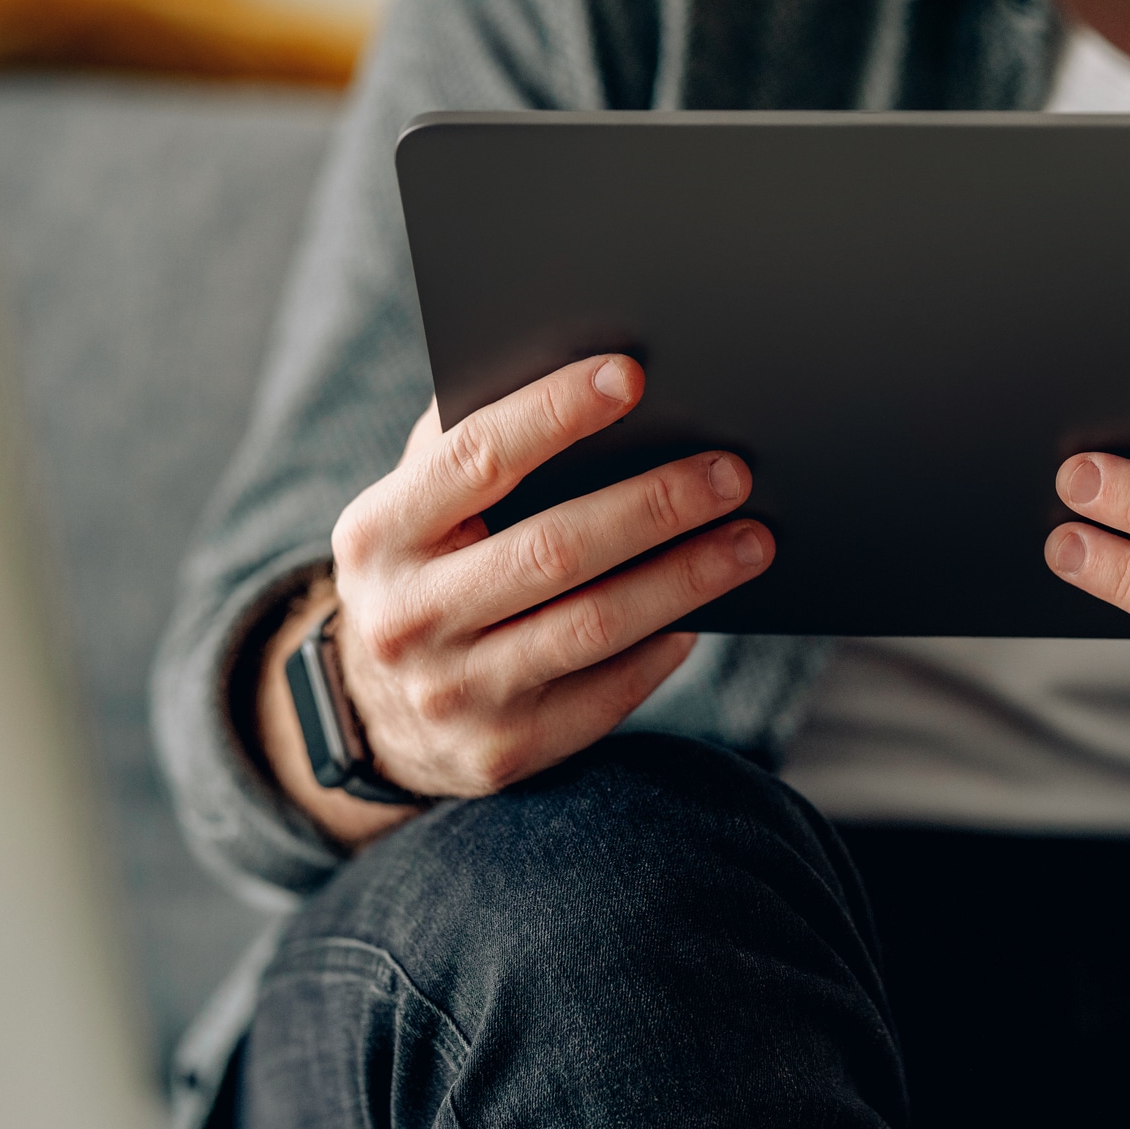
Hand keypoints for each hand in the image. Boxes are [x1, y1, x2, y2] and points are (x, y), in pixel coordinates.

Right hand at [253, 354, 771, 846]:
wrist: (376, 713)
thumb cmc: (429, 565)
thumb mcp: (416, 503)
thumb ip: (472, 439)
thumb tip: (593, 376)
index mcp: (379, 532)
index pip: (475, 458)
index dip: (553, 412)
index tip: (632, 375)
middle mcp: (406, 618)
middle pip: (553, 550)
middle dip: (654, 505)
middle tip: (733, 471)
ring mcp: (453, 694)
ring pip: (593, 626)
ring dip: (686, 579)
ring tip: (753, 540)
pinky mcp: (503, 752)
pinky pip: (606, 694)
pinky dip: (662, 648)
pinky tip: (703, 613)